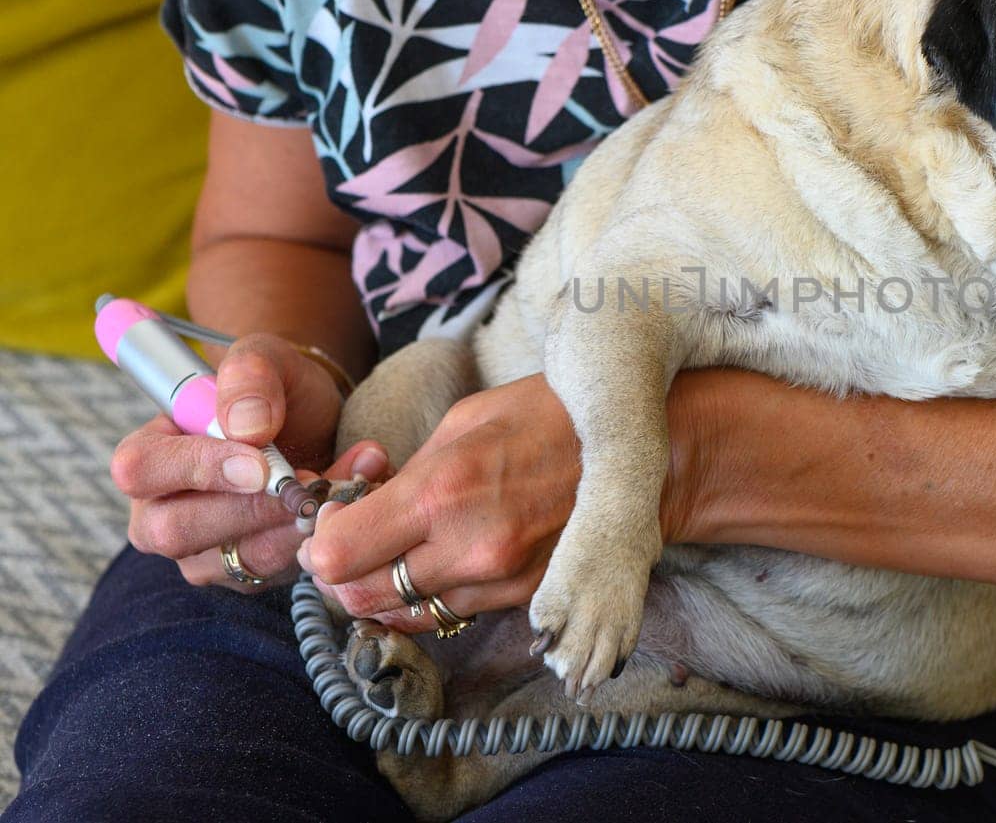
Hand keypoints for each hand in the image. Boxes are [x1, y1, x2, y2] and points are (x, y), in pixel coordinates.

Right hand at [111, 333, 380, 588]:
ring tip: (349, 478)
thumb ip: (250, 374)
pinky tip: (353, 495)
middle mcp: (159, 512)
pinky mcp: (247, 573)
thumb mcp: (266, 358)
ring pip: (240, 557)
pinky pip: (281, 567)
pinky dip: (322, 533)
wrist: (312, 423)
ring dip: (301, 520)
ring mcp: (201, 551)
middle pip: (177, 531)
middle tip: (310, 479)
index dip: (198, 470)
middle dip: (255, 508)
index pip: (141, 471)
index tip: (260, 464)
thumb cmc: (274, 390)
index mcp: (148, 454)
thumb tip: (246, 428)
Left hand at [300, 374, 584, 631]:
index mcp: (442, 490)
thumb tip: (362, 506)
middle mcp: (467, 547)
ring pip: (402, 614)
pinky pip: (449, 614)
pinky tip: (439, 564)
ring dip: (384, 590)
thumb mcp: (468, 419)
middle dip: (342, 573)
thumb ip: (408, 471)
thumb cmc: (552, 417)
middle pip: (360, 595)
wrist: (636, 454)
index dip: (322, 542)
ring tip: (397, 553)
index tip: (332, 524)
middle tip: (352, 544)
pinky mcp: (522, 598)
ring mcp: (498, 580)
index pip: (340, 553)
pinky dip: (429, 598)